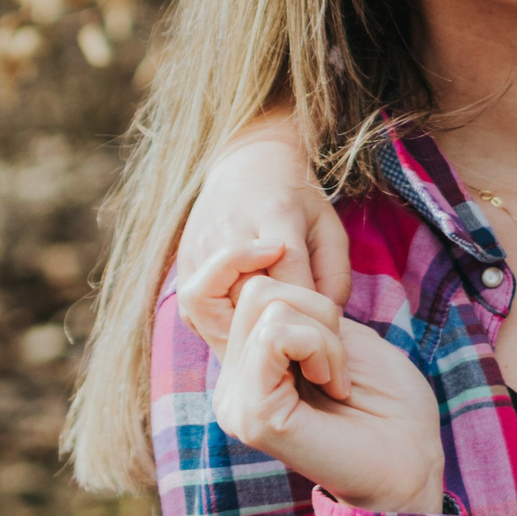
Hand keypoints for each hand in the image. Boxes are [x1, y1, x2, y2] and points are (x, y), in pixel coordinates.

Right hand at [177, 113, 349, 341]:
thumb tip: (326, 323)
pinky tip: (245, 329)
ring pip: (219, 314)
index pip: (291, 277)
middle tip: (302, 348)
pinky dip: (222, 328)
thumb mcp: (329, 228)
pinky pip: (198, 314)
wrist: (245, 166)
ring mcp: (198, 249)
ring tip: (271, 343)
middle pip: (250, 300)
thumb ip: (335, 276)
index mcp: (274, 214)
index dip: (310, 312)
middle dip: (278, 327)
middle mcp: (229, 231)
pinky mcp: (181, 268)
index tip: (328, 335)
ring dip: (246, 334)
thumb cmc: (296, 202)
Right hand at [199, 266, 445, 514]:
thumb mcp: (338, 336)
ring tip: (337, 376)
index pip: (210, 290)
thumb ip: (294, 310)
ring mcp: (236, 401)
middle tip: (338, 357)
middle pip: (253, 288)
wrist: (413, 457)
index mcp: (246, 365)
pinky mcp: (253, 416)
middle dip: (315, 306)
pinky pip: (278, 336)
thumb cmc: (388, 400)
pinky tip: (334, 385)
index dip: (235, 256)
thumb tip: (260, 267)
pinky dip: (322, 348)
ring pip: (267, 307)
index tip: (278, 243)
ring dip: (325, 332)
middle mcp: (230, 385)